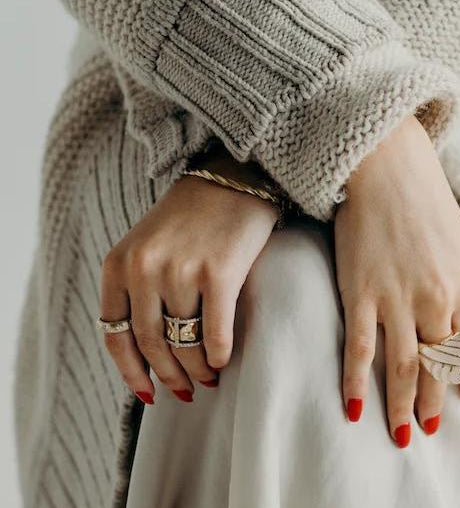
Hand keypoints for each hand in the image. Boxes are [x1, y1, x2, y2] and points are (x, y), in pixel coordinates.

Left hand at [100, 175, 277, 402]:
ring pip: (183, 342)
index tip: (147, 392)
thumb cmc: (190, 218)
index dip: (131, 371)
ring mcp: (181, 270)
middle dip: (168, 375)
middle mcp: (144, 268)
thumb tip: (149, 352)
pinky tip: (223, 361)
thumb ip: (137, 289)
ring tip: (207, 377)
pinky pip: (215, 332)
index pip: (116, 334)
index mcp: (118, 264)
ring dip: (196, 370)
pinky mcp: (219, 272)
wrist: (230, 179)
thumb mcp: (146, 246)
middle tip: (184, 389)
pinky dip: (218, 354)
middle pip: (151, 344)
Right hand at [334, 115, 459, 445]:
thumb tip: (453, 309)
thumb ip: (456, 279)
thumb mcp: (454, 238)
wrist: (385, 165)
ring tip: (400, 435)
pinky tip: (354, 406)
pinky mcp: (359, 292)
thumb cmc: (422, 196)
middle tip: (427, 429)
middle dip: (433, 402)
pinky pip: (359, 348)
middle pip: (435, 365)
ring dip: (400, 406)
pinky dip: (355, 382)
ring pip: (401, 367)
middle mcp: (434, 299)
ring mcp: (395, 299)